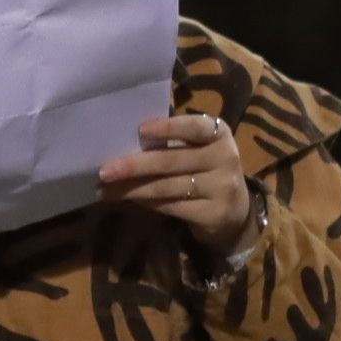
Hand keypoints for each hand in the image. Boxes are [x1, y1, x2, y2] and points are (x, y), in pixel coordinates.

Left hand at [98, 113, 253, 254]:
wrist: (235, 212)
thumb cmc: (206, 170)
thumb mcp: (199, 150)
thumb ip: (173, 143)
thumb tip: (123, 143)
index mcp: (219, 134)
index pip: (195, 127)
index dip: (168, 128)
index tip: (140, 130)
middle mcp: (225, 158)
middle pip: (172, 160)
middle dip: (134, 165)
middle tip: (105, 170)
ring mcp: (222, 188)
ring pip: (168, 186)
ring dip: (133, 188)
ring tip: (107, 189)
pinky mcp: (213, 214)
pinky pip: (172, 206)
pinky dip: (147, 203)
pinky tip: (129, 199)